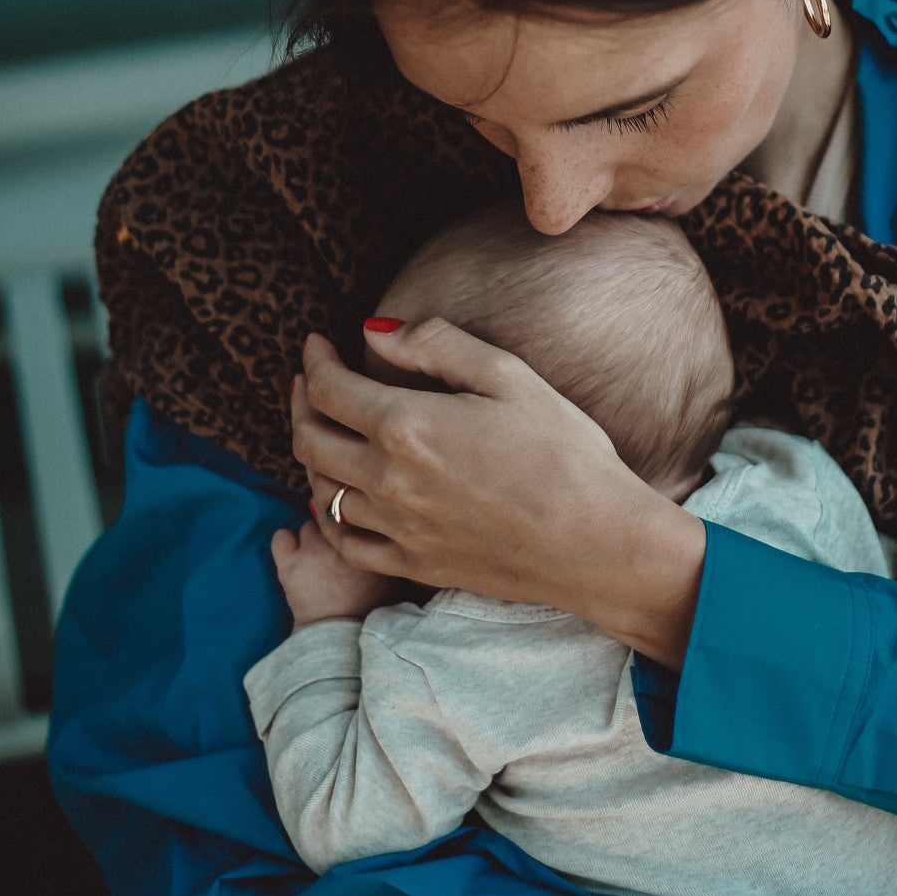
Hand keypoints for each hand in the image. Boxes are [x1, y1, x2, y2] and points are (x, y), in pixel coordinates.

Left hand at [270, 518, 400, 628]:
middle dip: (335, 527)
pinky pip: (281, 536)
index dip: (355, 522)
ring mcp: (313, 550)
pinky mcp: (289, 565)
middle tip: (336, 545)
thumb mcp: (394, 578)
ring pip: (308, 524)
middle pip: (334, 515)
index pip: (359, 513)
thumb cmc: (371, 611)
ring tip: (316, 554)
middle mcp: (341, 539)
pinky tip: (292, 553)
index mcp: (369, 541)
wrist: (340, 639)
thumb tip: (391, 534)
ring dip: (312, 536)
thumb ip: (392, 552)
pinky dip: (285, 542)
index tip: (355, 531)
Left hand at [291, 321, 705, 664]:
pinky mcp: (413, 564)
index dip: (315, 362)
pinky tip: (337, 500)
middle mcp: (388, 480)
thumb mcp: (509, 376)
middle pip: (310, 440)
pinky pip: (344, 544)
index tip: (318, 345)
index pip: (329, 389)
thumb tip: (377, 331)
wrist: (595, 542)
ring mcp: (397, 528)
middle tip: (309, 382)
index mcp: (407, 426)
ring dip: (313, 456)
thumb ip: (437, 345)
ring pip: (320, 491)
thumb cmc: (564, 453)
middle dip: (301, 403)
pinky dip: (327, 518)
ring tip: (325, 432)